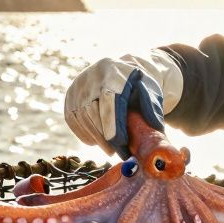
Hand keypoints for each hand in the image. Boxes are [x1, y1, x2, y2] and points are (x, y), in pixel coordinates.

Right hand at [64, 51, 183, 158]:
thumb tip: (152, 133)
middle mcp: (92, 75)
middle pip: (91, 109)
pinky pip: (71, 118)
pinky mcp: (70, 94)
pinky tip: (95, 140)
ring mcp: (78, 85)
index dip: (112, 123)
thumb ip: (151, 110)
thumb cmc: (139, 87)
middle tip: (115, 151)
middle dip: (103, 135)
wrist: (123, 70)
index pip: (109, 98)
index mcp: (115, 71)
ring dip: (94, 136)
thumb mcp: (150, 93)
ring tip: (108, 148)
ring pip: (80, 116)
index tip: (120, 143)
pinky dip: (83, 132)